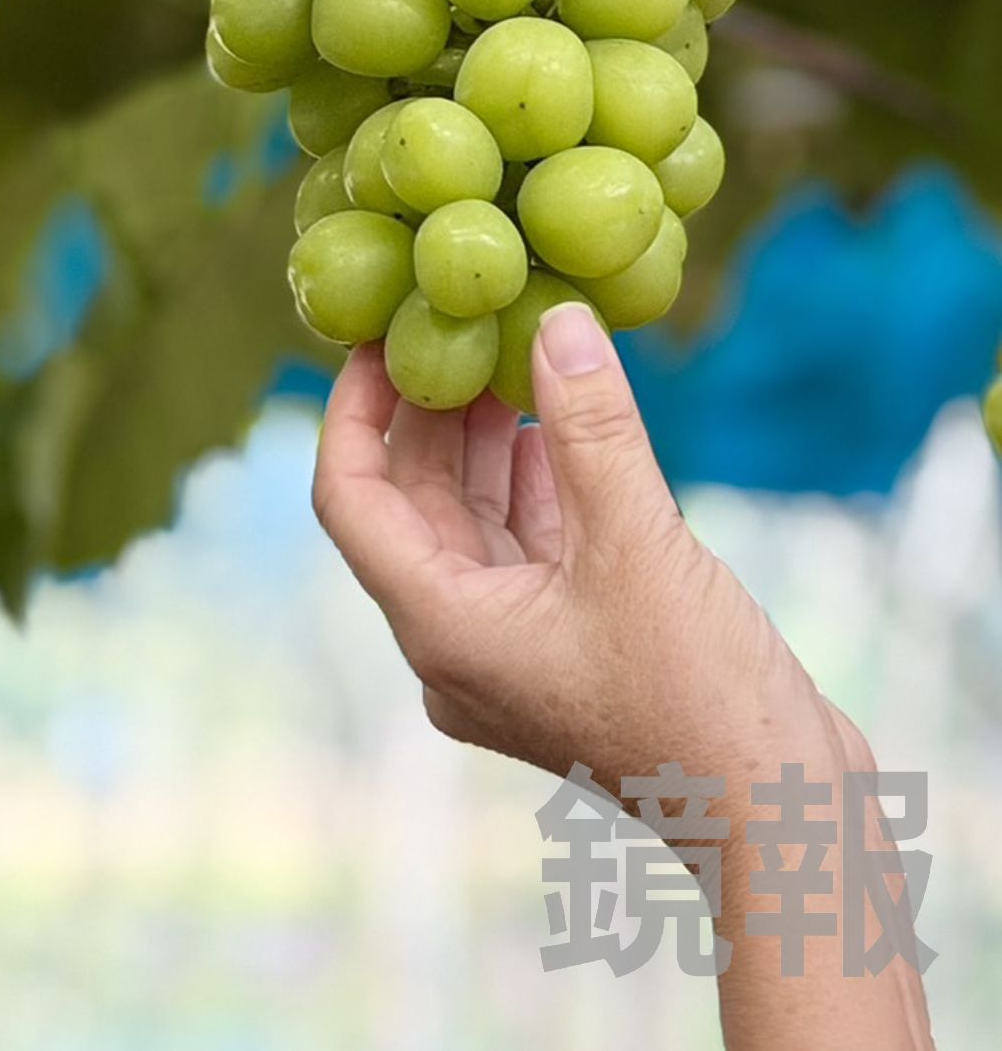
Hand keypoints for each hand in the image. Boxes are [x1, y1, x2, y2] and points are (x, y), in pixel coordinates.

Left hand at [312, 306, 936, 1047]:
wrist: (786, 817)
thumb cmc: (701, 699)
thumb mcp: (638, 541)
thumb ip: (590, 426)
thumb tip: (557, 319)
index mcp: (441, 627)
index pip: (351, 498)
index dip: (353, 411)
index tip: (372, 338)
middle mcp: (458, 644)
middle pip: (414, 504)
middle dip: (435, 412)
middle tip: (461, 324)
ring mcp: (512, 653)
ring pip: (473, 523)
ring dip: (491, 441)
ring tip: (514, 354)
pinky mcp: (567, 651)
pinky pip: (526, 550)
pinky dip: (537, 485)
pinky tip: (559, 426)